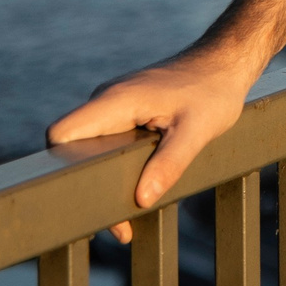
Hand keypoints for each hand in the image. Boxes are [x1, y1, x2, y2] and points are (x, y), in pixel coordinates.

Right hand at [46, 43, 259, 240]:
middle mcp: (108, 100)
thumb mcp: (198, 131)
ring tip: (128, 216)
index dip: (60, 164)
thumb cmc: (214, 90)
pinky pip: (110, 141)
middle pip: (74, 147)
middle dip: (88, 185)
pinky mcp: (128, 111)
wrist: (226, 62)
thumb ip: (169, 164)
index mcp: (116, 100)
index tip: (84, 196)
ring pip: (92, 146)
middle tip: (117, 223)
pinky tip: (137, 190)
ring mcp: (116, 105)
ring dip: (105, 178)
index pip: (61, 133)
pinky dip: (117, 167)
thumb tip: (141, 199)